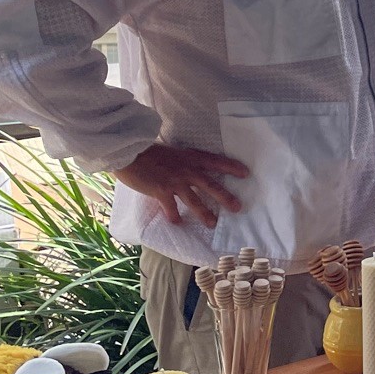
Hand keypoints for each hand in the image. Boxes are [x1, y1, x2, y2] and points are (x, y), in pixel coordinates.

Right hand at [116, 143, 249, 227]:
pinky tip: (176, 222)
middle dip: (225, 196)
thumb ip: (182, 160)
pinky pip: (171, 207)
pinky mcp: (161, 191)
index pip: (215, 161)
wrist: (129, 151)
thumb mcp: (171, 151)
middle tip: (238, 207)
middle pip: (210, 184)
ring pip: (194, 200)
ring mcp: (174, 181)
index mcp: (189, 157)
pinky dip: (174, 215)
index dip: (231, 166)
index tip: (246, 173)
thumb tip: (188, 167)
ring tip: (212, 223)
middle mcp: (186, 169)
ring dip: (204, 213)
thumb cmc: (147, 150)